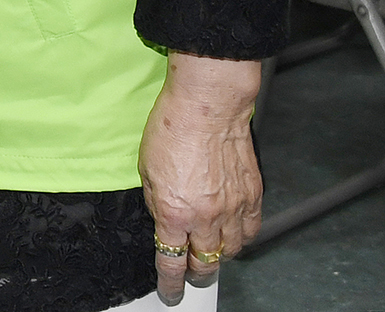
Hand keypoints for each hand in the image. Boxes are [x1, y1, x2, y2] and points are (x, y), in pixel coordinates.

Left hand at [139, 53, 263, 303]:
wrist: (208, 108)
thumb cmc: (171, 130)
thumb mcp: (147, 170)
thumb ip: (156, 202)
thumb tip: (164, 222)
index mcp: (174, 212)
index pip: (171, 261)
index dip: (170, 283)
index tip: (170, 292)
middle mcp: (206, 217)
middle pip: (205, 262)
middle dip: (196, 273)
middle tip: (192, 274)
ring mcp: (233, 209)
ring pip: (230, 251)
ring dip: (220, 256)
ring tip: (211, 252)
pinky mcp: (252, 197)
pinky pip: (251, 231)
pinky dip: (241, 238)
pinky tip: (234, 235)